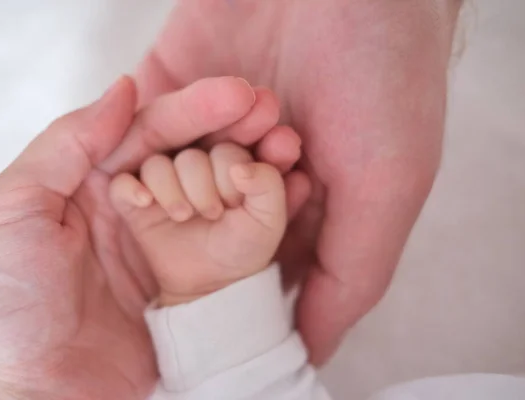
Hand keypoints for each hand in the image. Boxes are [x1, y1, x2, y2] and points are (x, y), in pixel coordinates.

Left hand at [0, 77, 300, 398]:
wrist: (28, 399)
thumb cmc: (2, 305)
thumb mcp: (13, 209)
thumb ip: (67, 144)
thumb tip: (125, 89)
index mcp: (88, 184)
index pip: (146, 133)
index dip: (190, 110)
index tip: (235, 94)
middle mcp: (130, 208)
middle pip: (186, 154)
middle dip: (228, 129)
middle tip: (268, 109)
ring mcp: (162, 246)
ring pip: (212, 188)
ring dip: (248, 161)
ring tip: (284, 142)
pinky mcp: (187, 283)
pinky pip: (228, 237)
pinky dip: (257, 209)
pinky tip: (285, 187)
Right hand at [110, 143, 286, 304]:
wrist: (214, 282)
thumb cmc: (244, 245)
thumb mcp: (270, 218)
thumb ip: (270, 185)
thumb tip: (241, 168)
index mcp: (224, 159)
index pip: (224, 148)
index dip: (230, 175)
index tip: (236, 205)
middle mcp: (191, 163)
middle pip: (189, 156)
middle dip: (203, 187)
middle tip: (214, 214)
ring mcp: (161, 182)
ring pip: (155, 165)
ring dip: (172, 192)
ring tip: (184, 217)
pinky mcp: (134, 202)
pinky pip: (120, 184)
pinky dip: (130, 190)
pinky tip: (145, 202)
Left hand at [137, 0, 462, 361]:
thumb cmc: (385, 79)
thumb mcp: (385, 191)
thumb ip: (347, 275)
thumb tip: (312, 350)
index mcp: (304, 202)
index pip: (258, 263)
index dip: (243, 272)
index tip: (232, 276)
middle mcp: (255, 169)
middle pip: (205, 223)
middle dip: (210, 214)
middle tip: (222, 199)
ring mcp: (213, 128)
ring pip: (169, 178)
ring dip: (184, 171)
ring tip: (210, 157)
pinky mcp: (176, 87)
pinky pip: (139, 126)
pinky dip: (142, 136)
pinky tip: (143, 150)